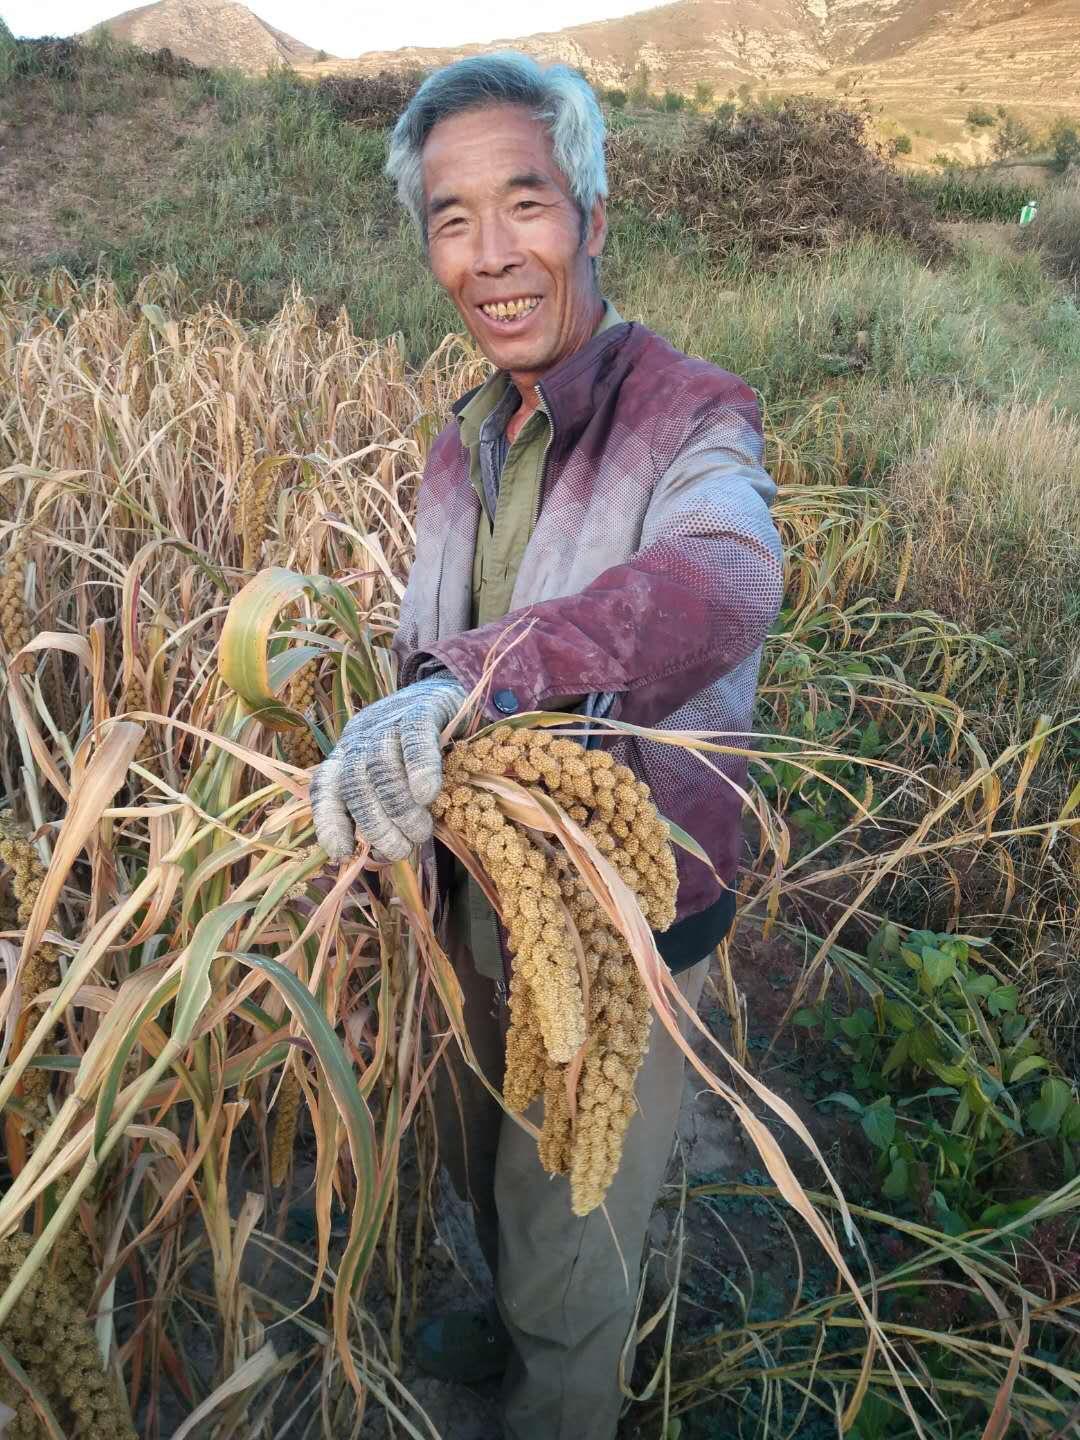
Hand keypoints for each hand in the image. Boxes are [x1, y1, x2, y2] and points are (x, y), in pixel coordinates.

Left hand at [310, 676, 466, 861]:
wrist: (452, 691)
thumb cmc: (426, 748)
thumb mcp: (397, 776)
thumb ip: (386, 805)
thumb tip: (381, 854)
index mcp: (348, 754)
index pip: (325, 786)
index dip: (329, 821)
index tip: (343, 852)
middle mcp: (361, 736)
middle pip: (354, 782)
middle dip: (374, 824)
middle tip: (399, 850)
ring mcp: (389, 719)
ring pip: (380, 765)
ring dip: (399, 807)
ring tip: (420, 832)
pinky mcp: (421, 707)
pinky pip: (414, 737)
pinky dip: (418, 768)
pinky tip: (427, 793)